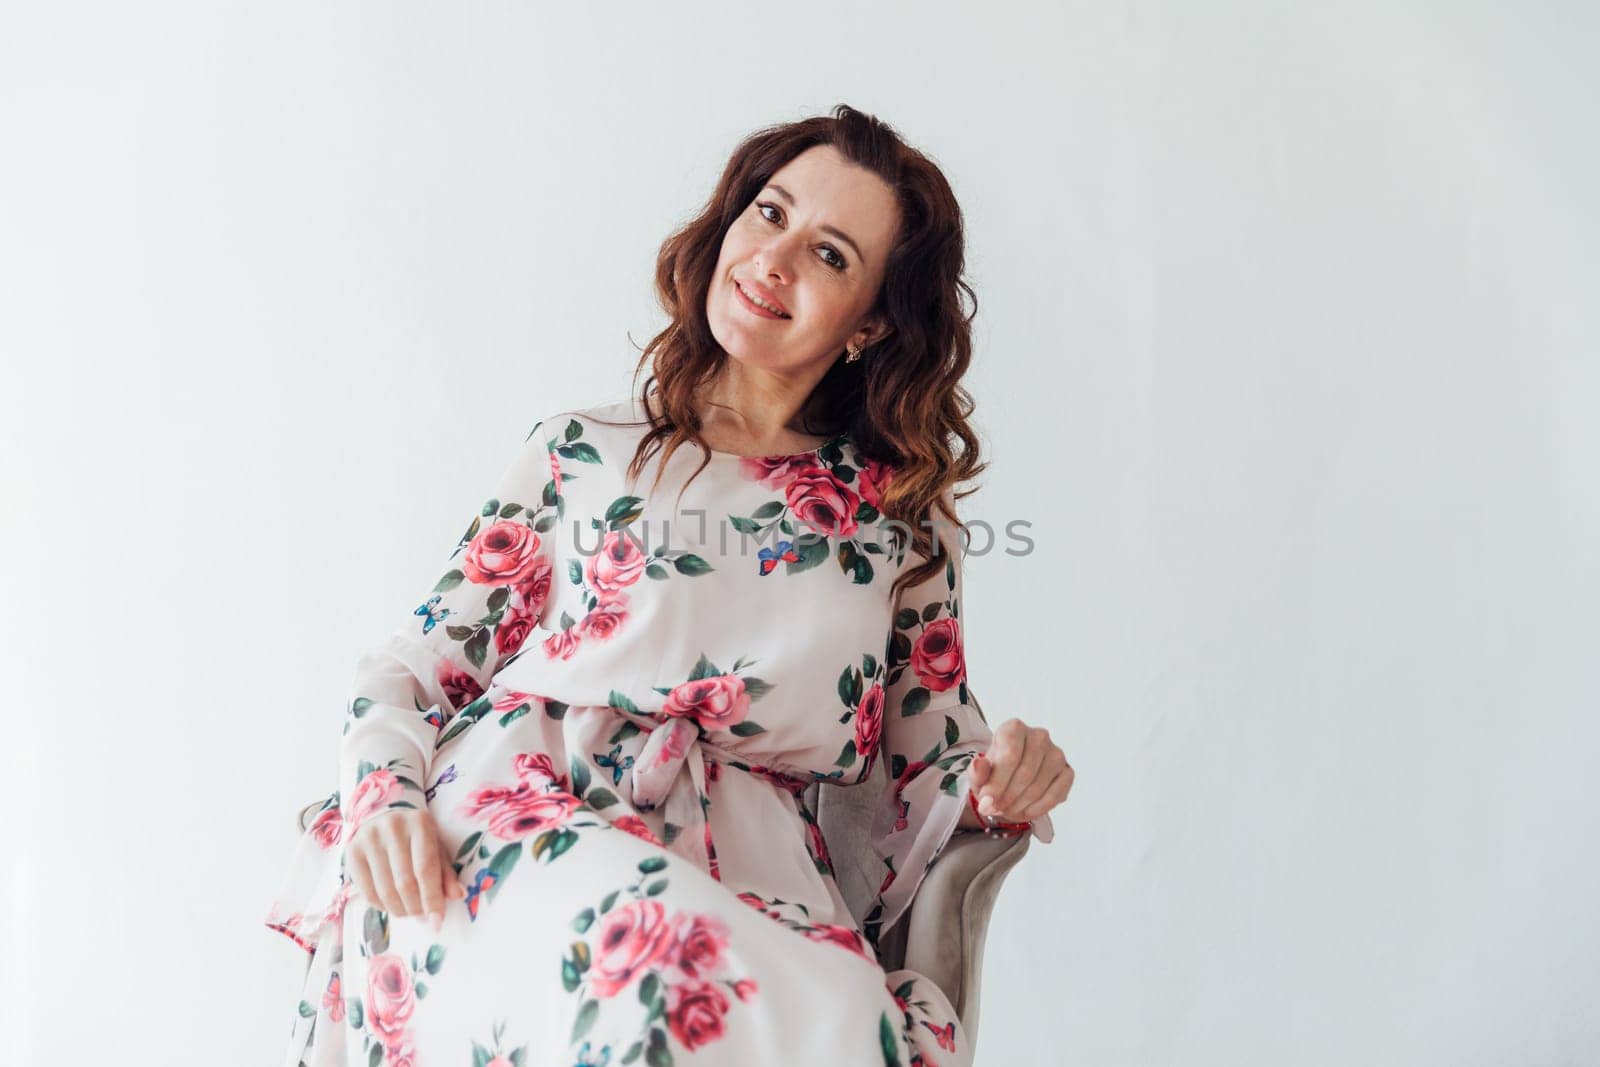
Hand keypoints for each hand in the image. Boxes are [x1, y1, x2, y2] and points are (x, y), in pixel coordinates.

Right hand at [345, 807, 466, 930]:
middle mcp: (393, 827)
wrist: (383, 818)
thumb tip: (457, 895)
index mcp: (420, 823)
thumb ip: (446, 872)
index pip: (426, 868)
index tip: (437, 921)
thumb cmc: (416, 838)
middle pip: (405, 882)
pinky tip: (391, 906)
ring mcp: (369, 839)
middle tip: (422, 916)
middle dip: (416, 907)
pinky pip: (367, 892)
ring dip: (400, 910)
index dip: (432, 899)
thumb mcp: (436, 848)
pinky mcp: (352, 852)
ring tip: (409, 912)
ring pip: (385, 890)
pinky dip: (382, 907)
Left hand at [970, 719, 1073, 823]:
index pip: (1010, 756)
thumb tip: (979, 764)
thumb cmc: (994, 772)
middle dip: (1007, 798)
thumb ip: (977, 771)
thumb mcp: (979, 774)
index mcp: (1014, 728)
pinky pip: (1056, 794)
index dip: (997, 784)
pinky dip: (1039, 808)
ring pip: (1039, 785)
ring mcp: (1056, 753)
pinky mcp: (1067, 771)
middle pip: (1025, 773)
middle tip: (995, 810)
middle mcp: (1039, 736)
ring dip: (1021, 805)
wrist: (1011, 778)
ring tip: (1007, 811)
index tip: (986, 803)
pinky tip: (1025, 812)